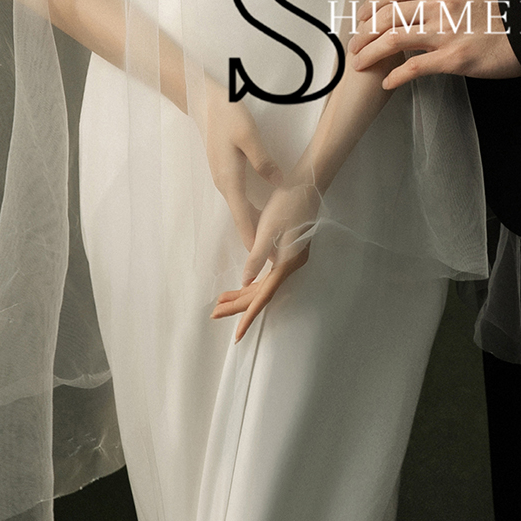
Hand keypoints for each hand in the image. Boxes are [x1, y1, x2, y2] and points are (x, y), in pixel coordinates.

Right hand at [203, 88, 284, 248]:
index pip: (243, 218)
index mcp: (230, 180)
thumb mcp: (248, 135)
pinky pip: (240, 200)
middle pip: (242, 219)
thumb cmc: (228, 116)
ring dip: (255, 227)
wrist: (205, 102)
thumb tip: (279, 183)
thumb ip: (263, 160)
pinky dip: (251, 213)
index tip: (262, 262)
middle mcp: (225, 184)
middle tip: (272, 260)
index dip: (254, 240)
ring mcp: (224, 179)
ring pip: (241, 210)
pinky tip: (262, 216)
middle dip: (256, 240)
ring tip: (271, 245)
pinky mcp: (226, 173)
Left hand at [213, 175, 321, 341]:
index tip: (236, 335)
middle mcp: (290, 265)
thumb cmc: (286, 203)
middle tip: (214, 313)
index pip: (264, 296)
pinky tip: (241, 284)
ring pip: (263, 284)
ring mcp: (290, 259)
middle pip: (262, 293)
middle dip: (238, 305)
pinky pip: (267, 274)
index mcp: (286, 263)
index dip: (248, 316)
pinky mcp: (287, 251)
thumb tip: (245, 281)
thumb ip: (256, 257)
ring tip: (220, 301)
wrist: (307, 184)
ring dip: (243, 293)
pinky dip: (252, 281)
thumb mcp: (267, 230)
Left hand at [346, 0, 520, 89]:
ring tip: (360, 64)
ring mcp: (445, 32)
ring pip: (394, 39)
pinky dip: (396, 76)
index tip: (361, 17)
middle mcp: (439, 5)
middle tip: (353, 45)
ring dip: (371, 53)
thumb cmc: (510, 4)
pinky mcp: (454, 58)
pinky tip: (386, 84)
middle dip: (364, 32)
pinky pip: (415, 67)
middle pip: (388, 15)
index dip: (372, 4)